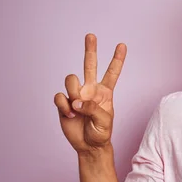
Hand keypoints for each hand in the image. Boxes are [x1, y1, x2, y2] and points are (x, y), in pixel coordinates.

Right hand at [54, 34, 126, 154]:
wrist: (88, 145)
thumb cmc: (101, 133)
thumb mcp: (104, 121)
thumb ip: (92, 108)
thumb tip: (76, 100)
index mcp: (105, 92)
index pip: (112, 72)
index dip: (117, 59)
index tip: (122, 45)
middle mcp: (90, 89)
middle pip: (89, 65)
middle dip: (90, 49)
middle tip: (91, 35)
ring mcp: (76, 94)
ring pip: (70, 79)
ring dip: (73, 92)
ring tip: (77, 108)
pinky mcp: (64, 102)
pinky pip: (59, 96)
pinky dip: (63, 105)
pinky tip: (69, 114)